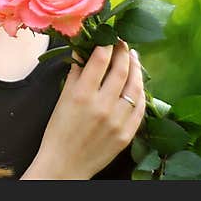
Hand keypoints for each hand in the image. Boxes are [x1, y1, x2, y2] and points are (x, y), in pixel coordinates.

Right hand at [24, 40, 144, 178]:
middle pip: (121, 70)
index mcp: (82, 94)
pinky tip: (138, 83)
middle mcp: (102, 105)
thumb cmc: (58, 130)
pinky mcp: (126, 133)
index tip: (109, 36)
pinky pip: (140, 108)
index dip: (107, 43)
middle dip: (123, 52)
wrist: (64, 164)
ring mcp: (117, 121)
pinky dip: (141, 92)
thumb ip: (76, 73)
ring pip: (135, 87)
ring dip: (136, 68)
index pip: (100, 59)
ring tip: (134, 58)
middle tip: (123, 42)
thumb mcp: (63, 98)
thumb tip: (83, 49)